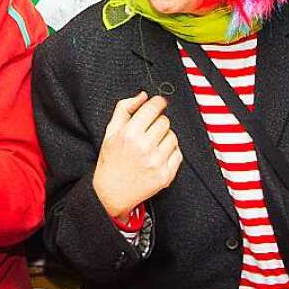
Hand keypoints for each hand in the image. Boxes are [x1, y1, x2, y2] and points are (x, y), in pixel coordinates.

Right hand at [93, 91, 182, 220]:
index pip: (153, 108)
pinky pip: (178, 153)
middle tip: (149, 130)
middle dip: (158, 122)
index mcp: (129, 134)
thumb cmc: (110, 161)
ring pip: (173, 136)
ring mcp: (157, 162)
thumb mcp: (110, 132)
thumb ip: (124, 109)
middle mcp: (144, 147)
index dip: (157, 102)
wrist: (111, 192)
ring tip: (152, 145)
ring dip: (165, 137)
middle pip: (164, 121)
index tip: (158, 103)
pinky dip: (170, 152)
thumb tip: (143, 96)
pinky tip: (157, 156)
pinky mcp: (166, 175)